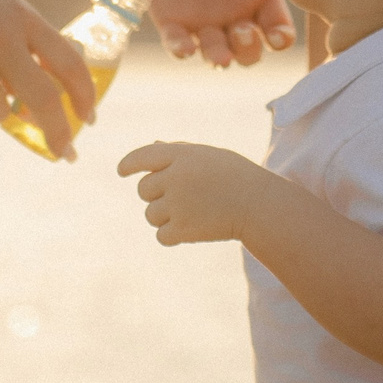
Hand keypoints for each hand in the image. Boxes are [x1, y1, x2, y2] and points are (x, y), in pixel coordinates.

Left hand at [118, 140, 278, 244]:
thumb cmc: (236, 177)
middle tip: (181, 197)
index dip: (129, 164)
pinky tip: (189, 229)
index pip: (142, 156)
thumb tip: (153, 146)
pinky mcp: (183, 229)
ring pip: (150, 214)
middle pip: (143, 189)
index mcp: (181, 155)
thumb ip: (178, 153)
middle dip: (156, 194)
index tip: (122, 171)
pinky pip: (161, 235)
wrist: (259, 205)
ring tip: (191, 212)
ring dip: (164, 216)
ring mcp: (178, 204)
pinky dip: (171, 235)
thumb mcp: (208, 156)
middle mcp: (175, 178)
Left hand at [125, 0, 293, 66]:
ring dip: (221, 57)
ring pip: (218, 52)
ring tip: (222, 58)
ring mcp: (203, 20)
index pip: (277, 25)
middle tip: (244, 32)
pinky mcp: (171, 20)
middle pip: (250, 50)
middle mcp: (235, 13)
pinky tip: (184, 49)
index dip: (280, 37)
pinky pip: (177, 42)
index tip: (278, 37)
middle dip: (250, 50)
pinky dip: (181, 49)